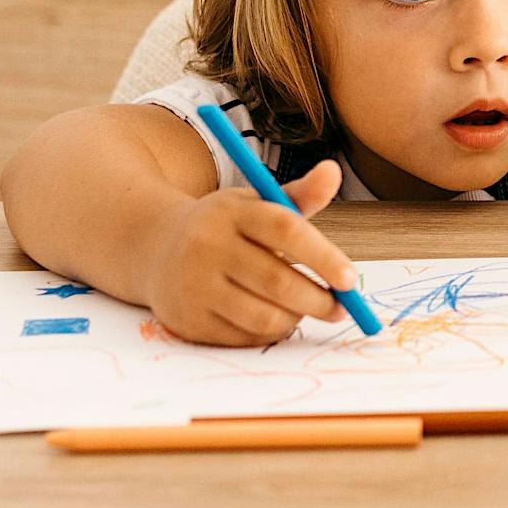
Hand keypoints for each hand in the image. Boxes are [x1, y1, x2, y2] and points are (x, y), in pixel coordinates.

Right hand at [137, 162, 355, 346]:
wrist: (156, 248)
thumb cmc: (225, 226)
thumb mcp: (257, 203)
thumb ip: (300, 195)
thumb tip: (333, 171)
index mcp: (232, 211)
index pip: (286, 230)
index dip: (324, 256)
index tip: (351, 279)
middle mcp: (207, 245)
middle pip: (277, 280)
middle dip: (318, 299)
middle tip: (340, 307)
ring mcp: (194, 284)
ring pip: (263, 315)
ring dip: (296, 317)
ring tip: (306, 310)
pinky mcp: (187, 319)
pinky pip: (244, 336)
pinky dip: (269, 331)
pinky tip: (275, 319)